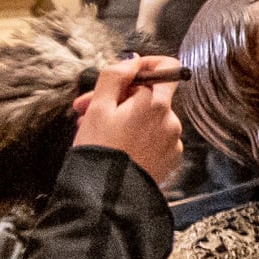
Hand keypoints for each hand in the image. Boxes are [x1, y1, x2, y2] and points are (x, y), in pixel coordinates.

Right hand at [71, 54, 183, 187]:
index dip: (146, 65)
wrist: (107, 198)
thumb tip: (133, 60)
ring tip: (93, 132)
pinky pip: (153, 139)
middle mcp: (172, 121)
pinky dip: (135, 137)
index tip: (125, 74)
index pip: (168, 67)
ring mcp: (173, 142)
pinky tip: (113, 147)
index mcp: (156, 104)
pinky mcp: (169, 161)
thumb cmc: (100, 150)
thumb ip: (116, 76)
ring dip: (122, 118)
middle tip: (85, 108)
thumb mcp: (99, 107)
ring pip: (148, 118)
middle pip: (149, 96)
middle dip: (118, 97)